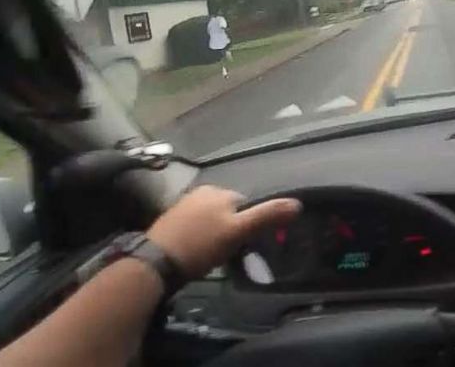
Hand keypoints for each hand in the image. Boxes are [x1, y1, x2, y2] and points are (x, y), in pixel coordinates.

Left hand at [147, 185, 301, 277]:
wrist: (157, 263)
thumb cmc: (202, 245)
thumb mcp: (238, 232)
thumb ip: (266, 216)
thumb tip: (298, 203)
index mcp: (218, 191)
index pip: (246, 204)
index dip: (250, 226)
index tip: (246, 245)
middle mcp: (201, 192)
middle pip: (229, 211)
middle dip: (232, 229)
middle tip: (229, 253)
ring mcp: (183, 205)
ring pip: (212, 219)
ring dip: (217, 235)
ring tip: (213, 256)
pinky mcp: (171, 220)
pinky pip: (196, 226)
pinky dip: (201, 238)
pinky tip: (198, 253)